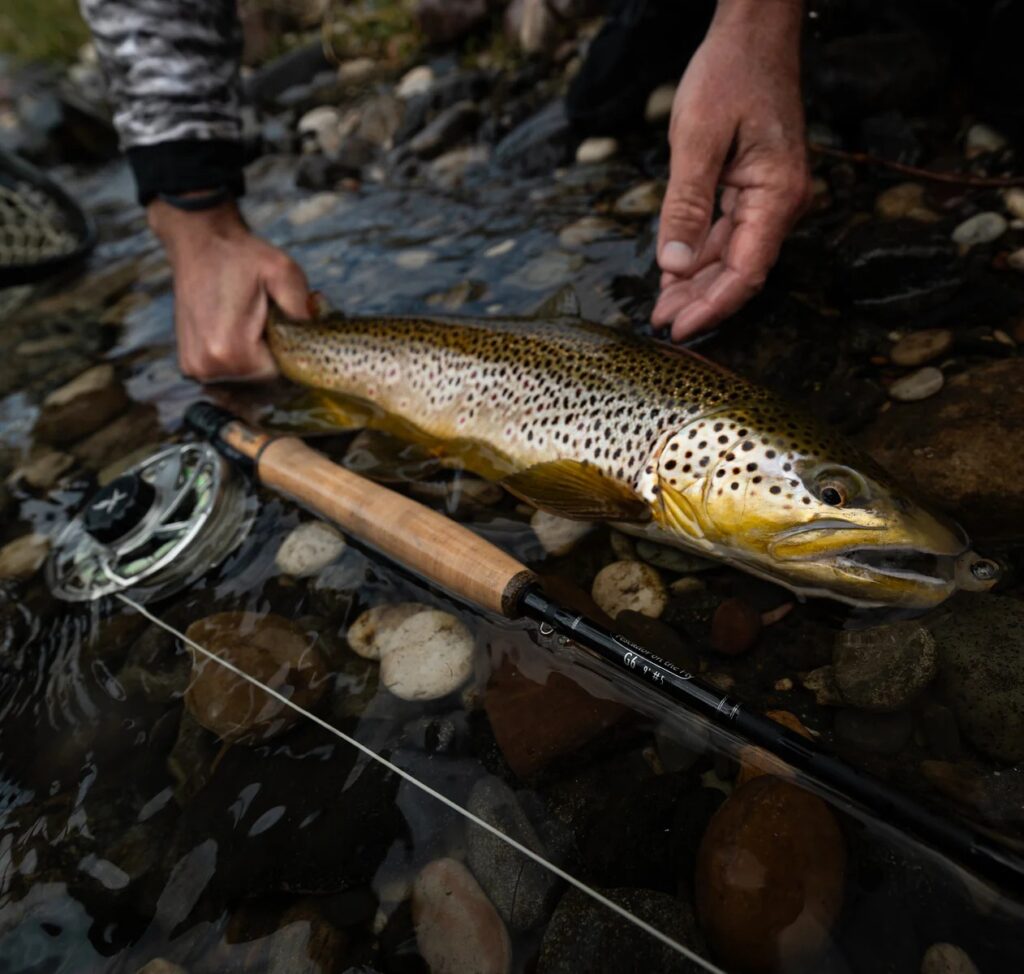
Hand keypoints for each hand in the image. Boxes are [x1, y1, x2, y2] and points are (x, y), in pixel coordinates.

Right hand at [148, 198, 309, 381]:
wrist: (200, 241)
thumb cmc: (242, 256)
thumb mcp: (283, 272)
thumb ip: (303, 309)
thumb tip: (319, 339)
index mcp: (231, 351)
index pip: (279, 375)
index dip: (291, 354)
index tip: (288, 329)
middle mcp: (208, 367)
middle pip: (261, 381)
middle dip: (272, 356)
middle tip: (269, 322)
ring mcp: (194, 369)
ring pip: (244, 380)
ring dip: (255, 360)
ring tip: (251, 325)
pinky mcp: (189, 364)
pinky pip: (226, 374)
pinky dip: (237, 360)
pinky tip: (238, 333)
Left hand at [652, 0, 809, 340]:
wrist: (752, 37)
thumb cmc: (728, 77)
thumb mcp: (697, 140)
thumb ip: (685, 206)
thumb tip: (673, 266)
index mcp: (776, 196)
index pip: (745, 272)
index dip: (711, 307)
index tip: (677, 329)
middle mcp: (778, 205)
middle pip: (738, 273)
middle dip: (698, 303)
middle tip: (658, 326)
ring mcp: (767, 201)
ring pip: (729, 259)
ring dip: (696, 286)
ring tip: (661, 310)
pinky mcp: (751, 193)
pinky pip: (724, 237)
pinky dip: (698, 259)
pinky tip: (673, 278)